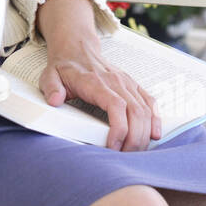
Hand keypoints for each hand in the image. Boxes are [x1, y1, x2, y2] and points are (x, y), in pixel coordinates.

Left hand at [38, 36, 162, 150]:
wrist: (77, 48)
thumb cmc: (65, 67)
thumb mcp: (49, 75)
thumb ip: (51, 87)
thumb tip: (55, 100)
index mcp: (96, 82)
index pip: (116, 105)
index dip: (119, 128)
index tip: (113, 147)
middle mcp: (116, 81)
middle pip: (135, 112)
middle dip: (134, 139)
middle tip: (124, 157)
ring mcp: (127, 83)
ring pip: (145, 110)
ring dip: (144, 134)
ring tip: (135, 152)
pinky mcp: (133, 85)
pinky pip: (150, 102)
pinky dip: (155, 119)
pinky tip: (154, 135)